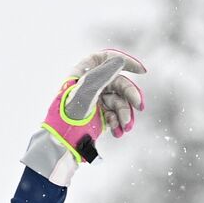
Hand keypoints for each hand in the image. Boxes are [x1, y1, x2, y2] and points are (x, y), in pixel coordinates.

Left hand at [21, 49, 146, 185]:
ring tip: (125, 127)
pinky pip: (116, 114)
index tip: (142, 71)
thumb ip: (103, 74)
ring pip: (120, 101)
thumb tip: (119, 60)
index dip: (126, 62)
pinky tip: (118, 132)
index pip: (107, 59)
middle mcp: (90, 85)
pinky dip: (120, 122)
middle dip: (130, 96)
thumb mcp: (87, 91)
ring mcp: (95, 100)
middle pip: (119, 83)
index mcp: (82, 73)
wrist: (61, 143)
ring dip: (126, 114)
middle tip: (140, 106)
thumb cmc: (69, 115)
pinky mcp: (99, 115)